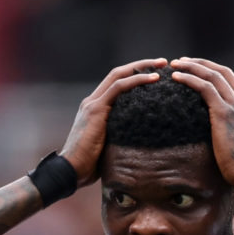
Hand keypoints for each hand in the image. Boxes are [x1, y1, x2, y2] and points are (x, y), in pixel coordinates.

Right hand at [59, 58, 167, 184]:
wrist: (70, 171)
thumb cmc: (89, 166)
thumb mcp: (110, 146)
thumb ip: (121, 135)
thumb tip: (143, 140)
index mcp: (94, 109)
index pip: (117, 83)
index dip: (136, 75)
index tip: (157, 74)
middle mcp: (92, 102)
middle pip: (119, 74)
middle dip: (142, 65)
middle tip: (163, 63)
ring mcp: (92, 104)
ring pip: (119, 75)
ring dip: (142, 68)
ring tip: (162, 65)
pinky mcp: (95, 110)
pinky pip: (118, 88)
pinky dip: (137, 80)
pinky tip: (153, 79)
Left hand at [169, 57, 233, 195]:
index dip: (220, 74)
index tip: (203, 73)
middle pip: (224, 72)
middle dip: (203, 64)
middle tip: (185, 61)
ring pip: (213, 75)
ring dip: (193, 66)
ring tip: (176, 63)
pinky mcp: (224, 113)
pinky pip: (204, 87)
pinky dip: (190, 78)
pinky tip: (176, 77)